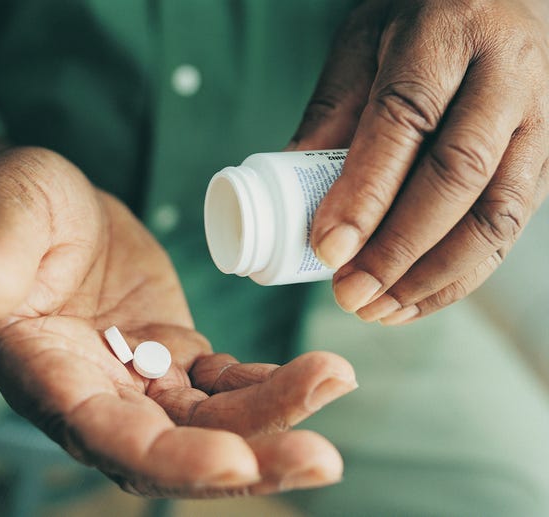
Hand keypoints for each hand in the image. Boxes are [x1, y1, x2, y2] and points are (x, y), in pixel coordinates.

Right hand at [0, 147, 356, 495]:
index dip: (169, 459)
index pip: (108, 437)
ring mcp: (142, 376)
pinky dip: (269, 381)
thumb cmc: (12, 209)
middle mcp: (98, 392)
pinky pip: (226, 380)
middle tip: (322, 457)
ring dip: (276, 414)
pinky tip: (313, 374)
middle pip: (177, 447)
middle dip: (250, 456)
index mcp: (49, 375)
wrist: (48, 208)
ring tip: (335, 380)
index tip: (233, 461)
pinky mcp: (174, 351)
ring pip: (213, 418)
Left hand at [292, 0, 548, 323]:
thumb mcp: (363, 44)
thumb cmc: (420, 21)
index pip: (405, 122)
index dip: (365, 194)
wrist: (500, 0)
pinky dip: (460, 277)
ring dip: (432, 276)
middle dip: (398, 249)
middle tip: (350, 293)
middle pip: (456, 176)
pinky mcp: (547, 162)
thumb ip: (332, 113)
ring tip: (378, 309)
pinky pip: (509, 232)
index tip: (327, 249)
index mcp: (448, 34)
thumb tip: (293, 190)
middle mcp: (506, 76)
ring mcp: (539, 121)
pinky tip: (414, 299)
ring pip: (495, 216)